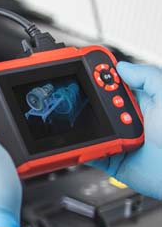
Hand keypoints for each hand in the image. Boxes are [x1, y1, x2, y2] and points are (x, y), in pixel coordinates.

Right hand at [90, 61, 161, 198]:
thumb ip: (147, 78)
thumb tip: (122, 67)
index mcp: (144, 103)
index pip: (117, 85)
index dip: (101, 76)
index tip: (85, 66)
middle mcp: (130, 120)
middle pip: (99, 105)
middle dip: (86, 100)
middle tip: (78, 96)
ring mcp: (120, 140)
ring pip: (92, 128)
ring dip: (84, 124)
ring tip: (79, 120)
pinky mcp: (113, 159)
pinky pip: (91, 152)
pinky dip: (82, 149)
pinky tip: (79, 142)